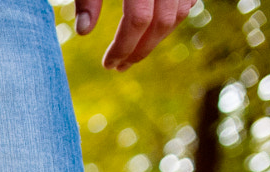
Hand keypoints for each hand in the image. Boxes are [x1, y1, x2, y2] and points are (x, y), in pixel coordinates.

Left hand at [76, 0, 195, 69]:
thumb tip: (83, 31)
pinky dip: (170, 20)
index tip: (108, 65)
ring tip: (134, 53)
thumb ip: (88, 0)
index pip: (138, 20)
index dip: (123, 46)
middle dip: (141, 49)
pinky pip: (186, 2)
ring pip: (178, 14)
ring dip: (157, 38)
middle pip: (161, 22)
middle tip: (120, 66)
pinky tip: (151, 32)